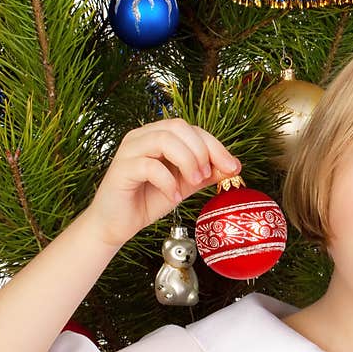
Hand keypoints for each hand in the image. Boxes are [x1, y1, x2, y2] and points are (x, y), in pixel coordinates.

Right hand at [83, 118, 241, 246]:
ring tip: (194, 182)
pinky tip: (173, 197)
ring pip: (164, 139)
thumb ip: (207, 173)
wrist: (117, 224)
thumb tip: (235, 166)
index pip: (192, 129)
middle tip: (207, 176)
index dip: (215, 145)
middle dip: (201, 150)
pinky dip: (168, 181)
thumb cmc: (149, 200)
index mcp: (159, 136)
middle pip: (178, 127)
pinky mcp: (121, 168)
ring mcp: (129, 150)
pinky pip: (149, 165)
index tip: (233, 166)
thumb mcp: (186, 185)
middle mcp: (142, 136)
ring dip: (187, 160)